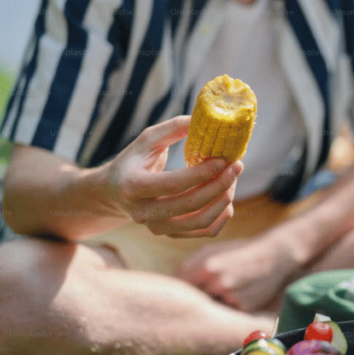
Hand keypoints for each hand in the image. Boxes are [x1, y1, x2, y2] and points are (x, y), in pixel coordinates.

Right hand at [104, 116, 241, 237]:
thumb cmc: (135, 160)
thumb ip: (173, 128)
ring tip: (233, 180)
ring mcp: (157, 227)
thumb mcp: (147, 139)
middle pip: (190, 204)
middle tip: (237, 166)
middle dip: (219, 185)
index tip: (223, 159)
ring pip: (200, 221)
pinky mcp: (170, 234)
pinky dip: (221, 216)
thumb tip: (205, 120)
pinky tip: (227, 198)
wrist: (116, 191)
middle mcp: (143, 212)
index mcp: (133, 186)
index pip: (173, 184)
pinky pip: (204, 231)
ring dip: (224, 200)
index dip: (202, 173)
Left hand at [177, 232, 305, 310]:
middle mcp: (218, 284)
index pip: (181, 285)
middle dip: (197, 295)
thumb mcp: (215, 248)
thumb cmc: (241, 250)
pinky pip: (228, 310)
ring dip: (213, 301)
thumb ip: (191, 262)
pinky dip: (229, 305)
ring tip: (226, 287)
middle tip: (203, 289)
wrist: (275, 255)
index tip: (179, 289)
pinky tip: (238, 292)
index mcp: (208, 267)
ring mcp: (232, 297)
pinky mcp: (244, 307)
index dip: (179, 287)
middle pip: (196, 298)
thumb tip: (174, 279)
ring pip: (212, 305)